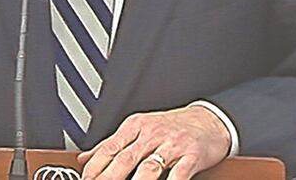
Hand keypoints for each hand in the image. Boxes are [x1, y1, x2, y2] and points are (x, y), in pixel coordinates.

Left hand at [77, 105, 230, 179]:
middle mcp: (152, 134)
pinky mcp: (191, 157)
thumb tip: (85, 158)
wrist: (210, 120)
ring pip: (148, 168)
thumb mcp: (140, 128)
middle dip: (108, 177)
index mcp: (137, 126)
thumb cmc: (173, 126)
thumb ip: (112, 144)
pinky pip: (178, 175)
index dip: (95, 166)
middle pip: (125, 158)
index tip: (85, 179)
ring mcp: (172, 145)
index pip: (110, 147)